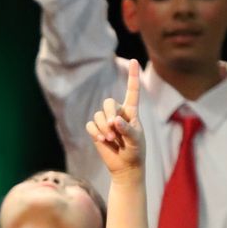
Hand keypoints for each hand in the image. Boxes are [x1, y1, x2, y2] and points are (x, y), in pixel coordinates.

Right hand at [84, 59, 143, 179]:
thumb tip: (115, 121)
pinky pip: (90, 124)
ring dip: (102, 127)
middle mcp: (118, 114)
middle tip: (113, 128)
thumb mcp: (136, 141)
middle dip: (109, 113)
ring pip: (98, 115)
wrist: (125, 167)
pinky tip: (101, 140)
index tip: (134, 60)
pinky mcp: (96, 131)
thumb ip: (127, 129)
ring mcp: (106, 122)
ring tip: (110, 139)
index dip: (133, 76)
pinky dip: (95, 132)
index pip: (132, 91)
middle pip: (108, 102)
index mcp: (131, 112)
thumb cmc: (135, 152)